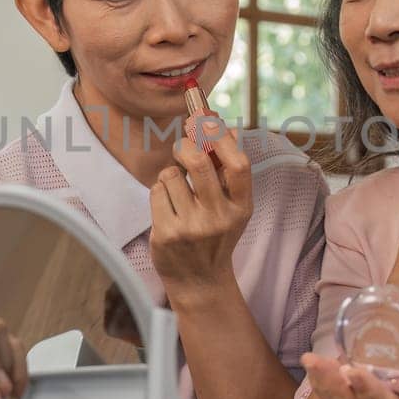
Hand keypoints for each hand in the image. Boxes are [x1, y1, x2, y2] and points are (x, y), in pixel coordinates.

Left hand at [149, 121, 252, 297]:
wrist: (200, 280)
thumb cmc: (216, 234)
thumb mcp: (232, 206)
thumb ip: (228, 170)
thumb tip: (224, 126)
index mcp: (241, 207)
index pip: (238, 165)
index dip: (221, 136)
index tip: (205, 118)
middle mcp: (219, 218)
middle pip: (198, 162)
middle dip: (186, 145)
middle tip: (184, 145)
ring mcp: (192, 228)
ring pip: (171, 175)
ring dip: (172, 177)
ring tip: (180, 196)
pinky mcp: (167, 234)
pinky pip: (157, 191)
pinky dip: (160, 194)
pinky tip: (169, 210)